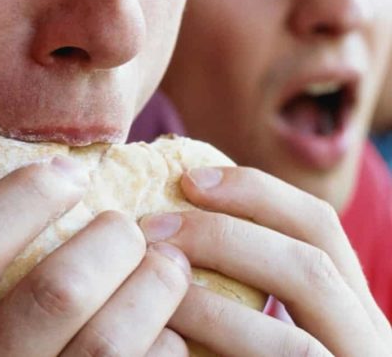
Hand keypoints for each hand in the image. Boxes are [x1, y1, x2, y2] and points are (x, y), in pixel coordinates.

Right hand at [0, 156, 193, 355]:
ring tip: (164, 264)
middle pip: (56, 292)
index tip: (65, 174)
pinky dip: (162, 346)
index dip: (23, 198)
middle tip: (124, 226)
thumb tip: (43, 185)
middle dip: (109, 243)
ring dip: (151, 289)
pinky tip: (162, 330)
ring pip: (107, 342)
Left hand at [140, 166, 391, 355]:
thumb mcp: (263, 328)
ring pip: (289, 344)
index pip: (319, 229)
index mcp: (353, 317)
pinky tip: (160, 350)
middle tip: (150, 229)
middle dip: (225, 239)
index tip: (185, 177)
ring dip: (211, 309)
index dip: (254, 194)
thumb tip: (162, 220)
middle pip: (310, 270)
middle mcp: (368, 349)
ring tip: (150, 292)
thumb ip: (242, 286)